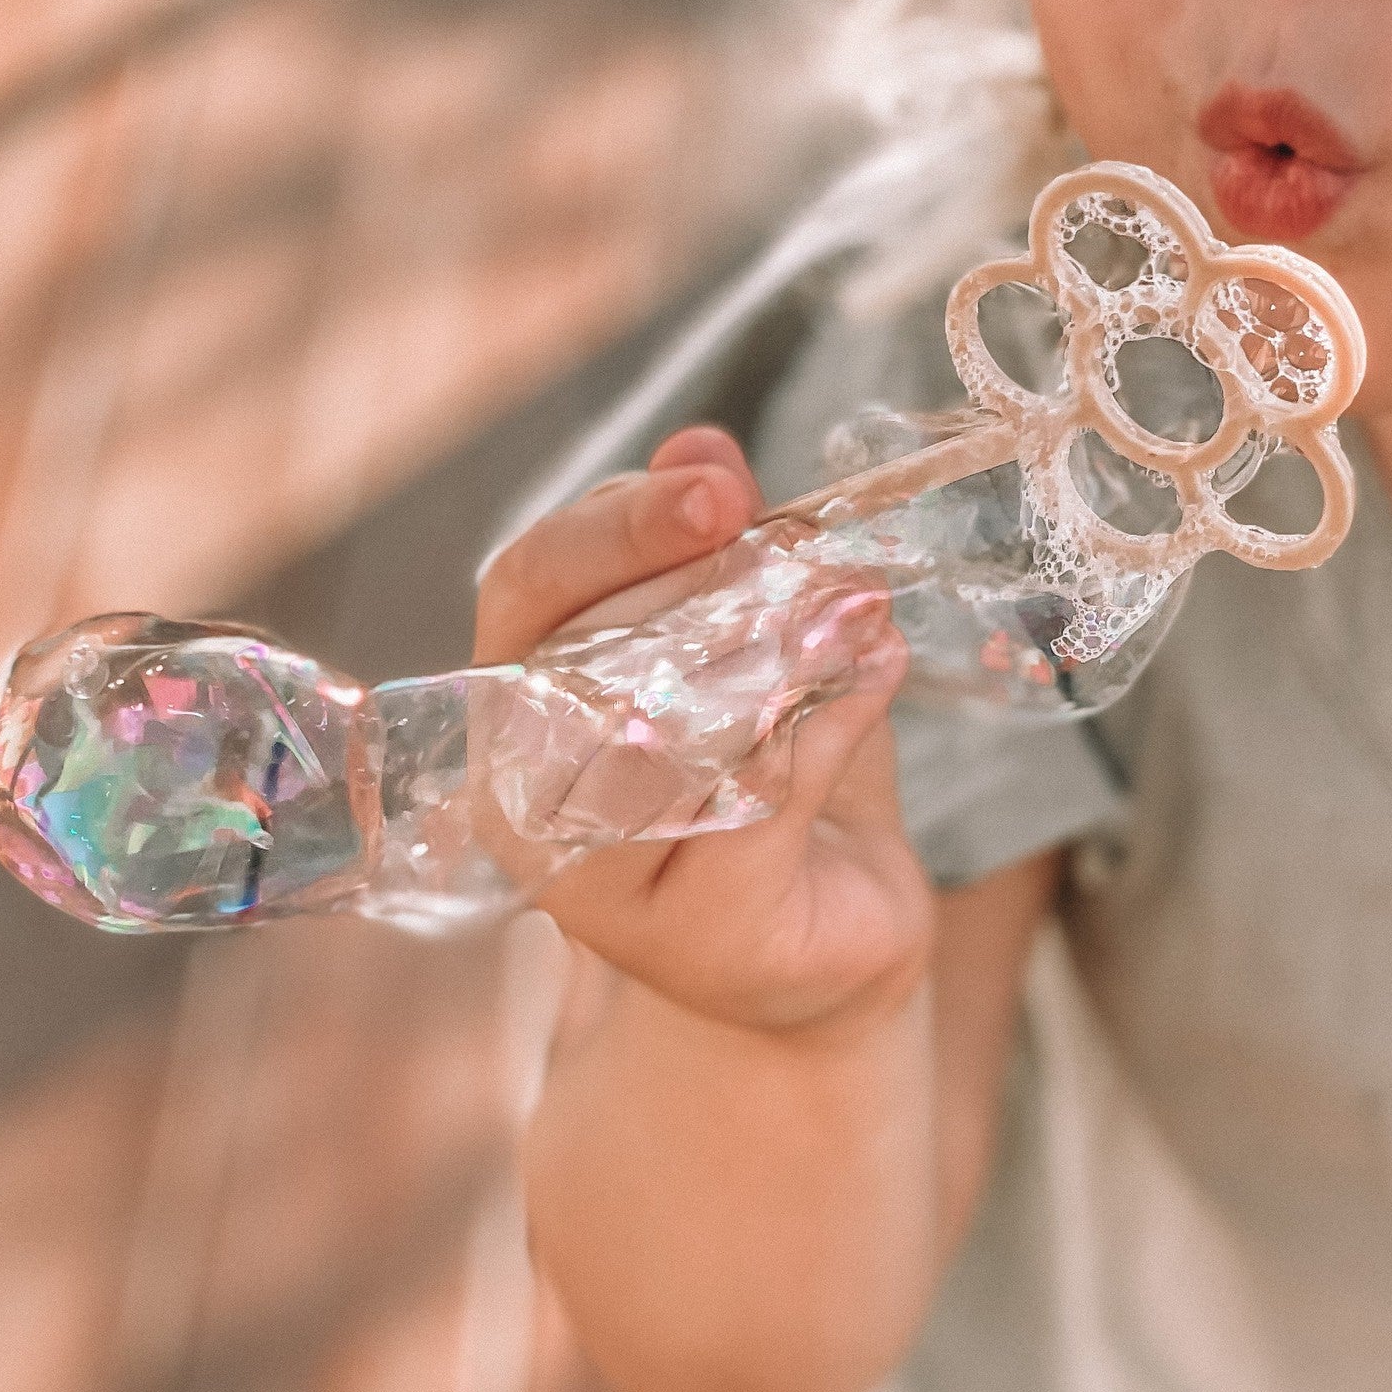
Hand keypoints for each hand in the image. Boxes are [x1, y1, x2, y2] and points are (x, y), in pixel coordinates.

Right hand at [474, 426, 929, 1037]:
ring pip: (666, 736)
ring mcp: (605, 891)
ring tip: (856, 604)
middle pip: (582, 662)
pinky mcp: (701, 934)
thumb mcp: (742, 646)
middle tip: (802, 538)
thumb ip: (711, 554)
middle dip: (701, 582)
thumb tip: (700, 442)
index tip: (718, 478)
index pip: (526, 594)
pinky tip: (877, 673)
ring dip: (775, 651)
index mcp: (514, 716)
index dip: (615, 525)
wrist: (830, 949)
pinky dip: (830, 721)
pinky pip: (760, 799)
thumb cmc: (773, 788)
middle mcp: (532, 809)